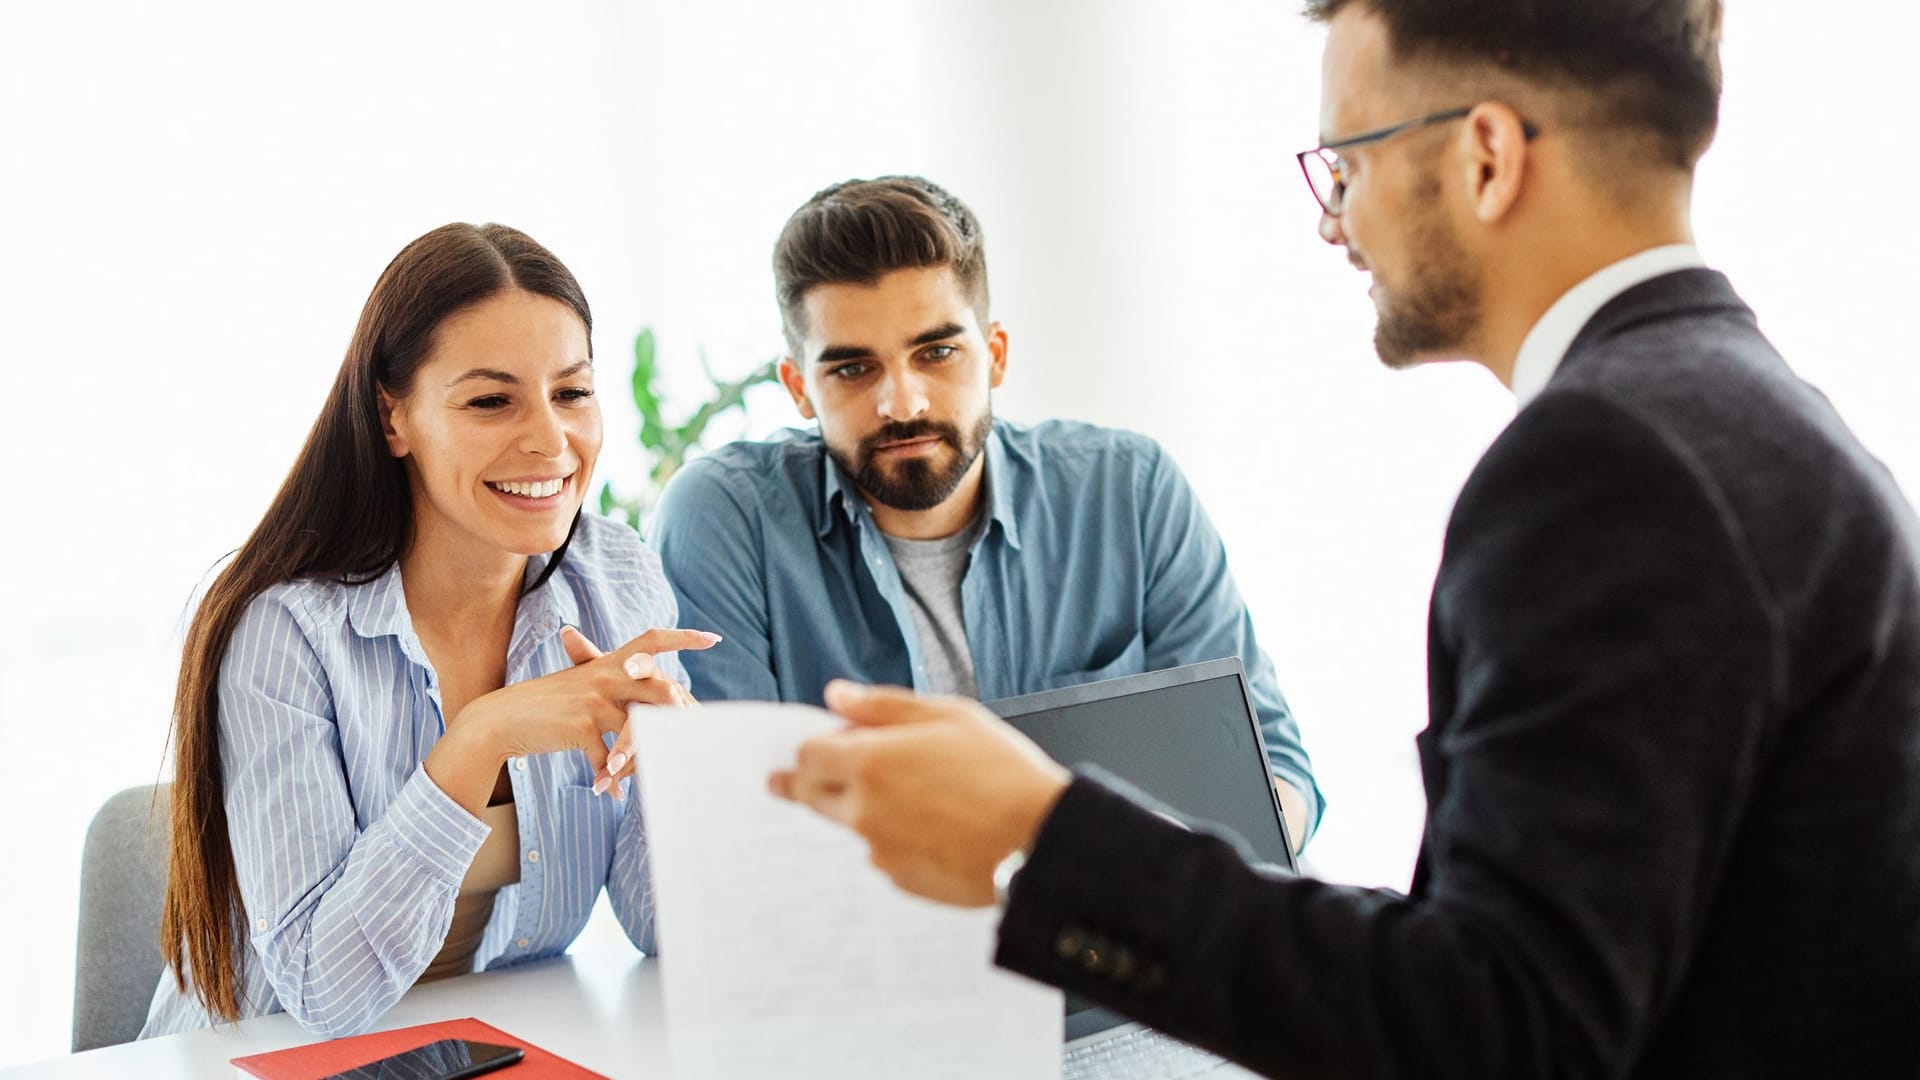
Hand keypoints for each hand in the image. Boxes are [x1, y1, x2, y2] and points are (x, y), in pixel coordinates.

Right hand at [427, 626, 715, 813]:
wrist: (503, 719)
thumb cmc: (548, 707)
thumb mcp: (582, 687)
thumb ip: (617, 690)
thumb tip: (655, 701)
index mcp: (608, 663)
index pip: (652, 640)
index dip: (683, 637)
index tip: (714, 638)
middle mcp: (605, 676)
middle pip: (660, 688)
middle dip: (681, 713)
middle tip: (697, 734)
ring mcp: (593, 701)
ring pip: (639, 729)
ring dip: (647, 759)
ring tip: (657, 776)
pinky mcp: (580, 727)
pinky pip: (608, 758)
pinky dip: (611, 779)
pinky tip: (610, 793)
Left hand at [768, 680, 1071, 906]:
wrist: (1041, 840)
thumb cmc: (1003, 772)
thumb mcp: (949, 716)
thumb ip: (884, 705)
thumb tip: (837, 696)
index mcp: (870, 764)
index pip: (806, 757)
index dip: (811, 748)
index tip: (815, 749)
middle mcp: (865, 812)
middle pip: (812, 796)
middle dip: (811, 784)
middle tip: (816, 778)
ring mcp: (881, 852)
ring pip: (854, 826)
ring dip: (867, 811)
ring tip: (921, 798)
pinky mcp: (903, 881)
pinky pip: (886, 854)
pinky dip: (899, 840)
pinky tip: (938, 828)